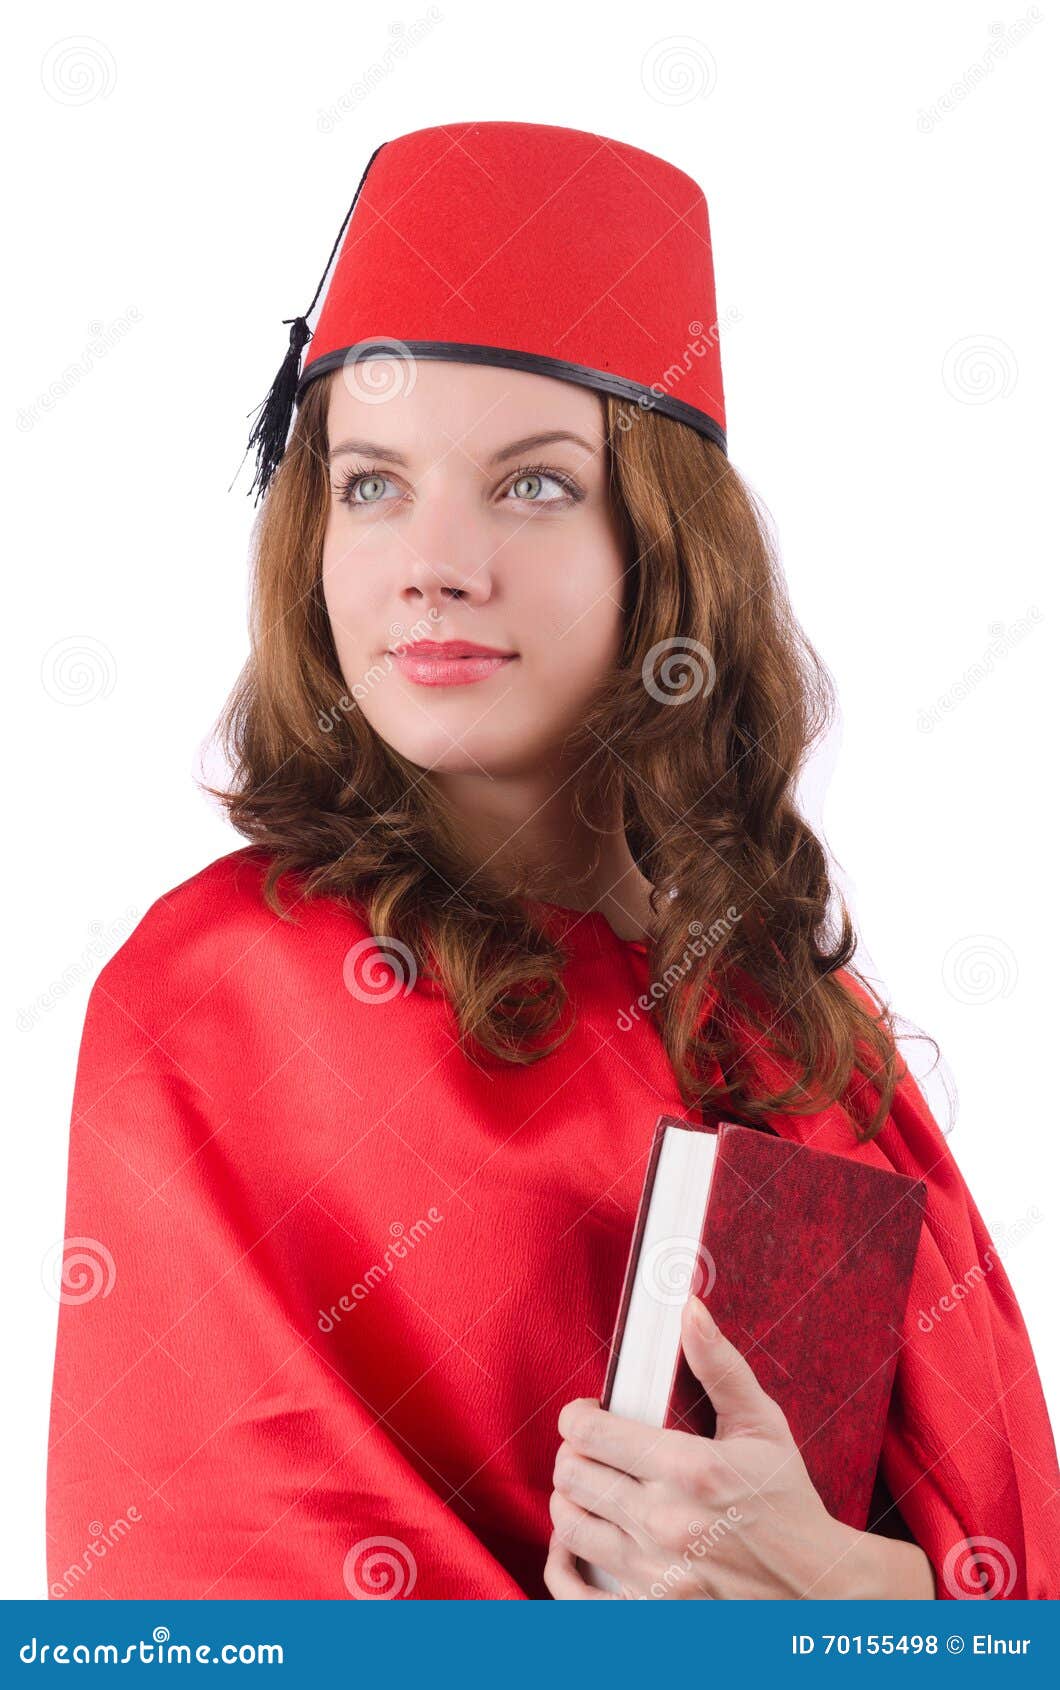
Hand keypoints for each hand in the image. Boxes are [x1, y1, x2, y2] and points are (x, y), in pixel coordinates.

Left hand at [545, 1293, 931, 1599]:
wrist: (818, 1590)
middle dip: (574, 1453)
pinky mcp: (648, 1613)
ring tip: (591, 1488)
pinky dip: (562, 1562)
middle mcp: (664, 1522)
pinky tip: (575, 1543)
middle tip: (592, 1449)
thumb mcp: (761, 1425)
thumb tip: (688, 1307)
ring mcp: (653, 1574)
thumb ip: (719, 1364)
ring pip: (567, 1524)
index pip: (590, 1432)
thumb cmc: (787, 1500)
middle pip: (572, 1475)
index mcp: (688, 1468)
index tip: (591, 1415)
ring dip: (569, 1499)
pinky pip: (573, 1590)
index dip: (579, 1416)